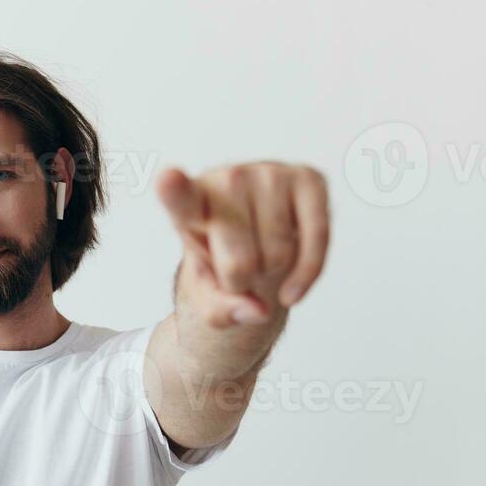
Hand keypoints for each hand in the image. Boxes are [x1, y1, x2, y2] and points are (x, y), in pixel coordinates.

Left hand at [156, 161, 329, 328]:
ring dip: (272, 273)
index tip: (168, 179)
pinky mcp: (308, 179)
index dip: (175, 190)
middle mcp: (228, 179)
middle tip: (237, 269)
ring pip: (278, 255)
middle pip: (240, 262)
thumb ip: (219, 312)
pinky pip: (317, 238)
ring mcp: (269, 173)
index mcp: (190, 202)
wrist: (254, 240)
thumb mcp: (207, 295)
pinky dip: (307, 273)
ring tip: (260, 255)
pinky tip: (291, 289)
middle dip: (242, 283)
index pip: (181, 199)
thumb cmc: (223, 260)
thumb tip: (258, 310)